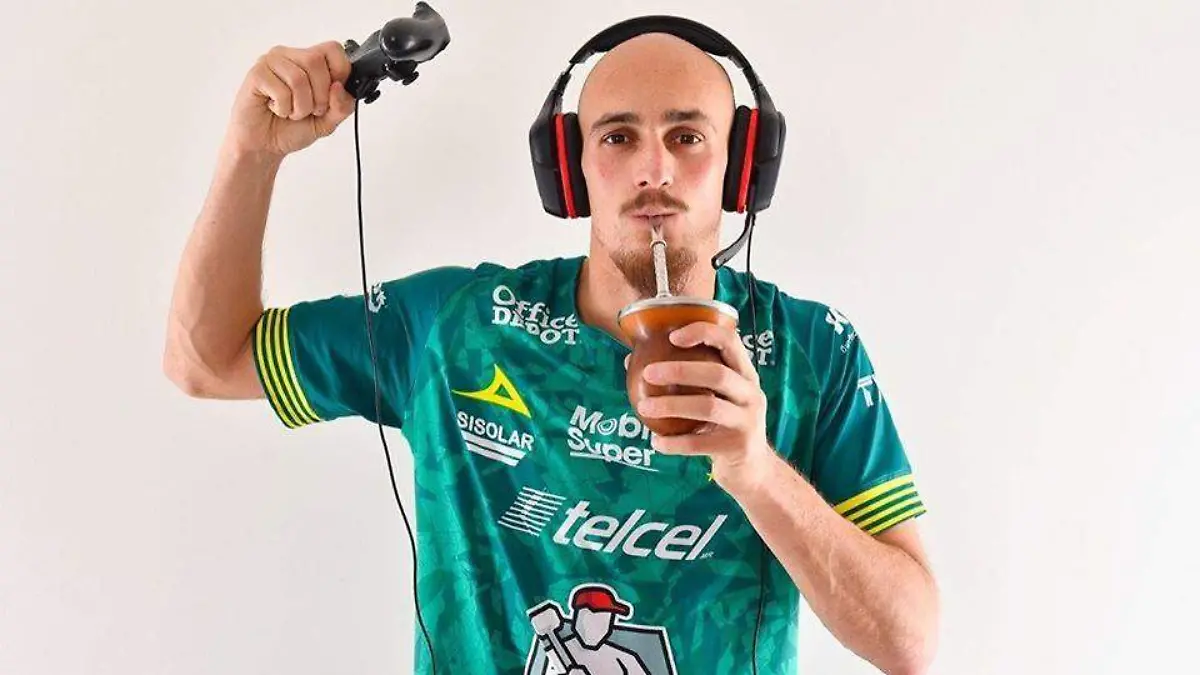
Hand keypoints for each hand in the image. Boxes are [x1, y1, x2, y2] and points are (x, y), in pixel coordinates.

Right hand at [224, 41, 356, 157]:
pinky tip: (276, 109)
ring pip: (298, 78)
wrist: (264, 145)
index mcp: (308, 61)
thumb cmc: (291, 128)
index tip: (332, 94)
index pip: (333, 49)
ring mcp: (270, 62)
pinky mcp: (257, 74)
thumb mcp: (328, 121)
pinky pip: (281, 91)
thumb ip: (342, 106)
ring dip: (300, 107)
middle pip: (315, 61)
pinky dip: (284, 109)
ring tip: (291, 112)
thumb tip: (338, 87)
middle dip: (319, 96)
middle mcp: (289, 56)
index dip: (339, 72)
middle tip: (309, 110)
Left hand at [630, 321, 773, 490]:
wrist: (752, 469)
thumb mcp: (715, 398)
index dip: (703, 332)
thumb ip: (684, 380)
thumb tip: (632, 360)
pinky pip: (700, 443)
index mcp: (745, 374)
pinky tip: (655, 442)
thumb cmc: (723, 425)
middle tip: (647, 373)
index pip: (730, 341)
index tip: (672, 336)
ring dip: (671, 405)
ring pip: (708, 406)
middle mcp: (751, 393)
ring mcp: (747, 420)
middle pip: (717, 374)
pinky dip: (674, 443)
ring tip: (643, 407)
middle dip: (680, 370)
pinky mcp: (738, 446)